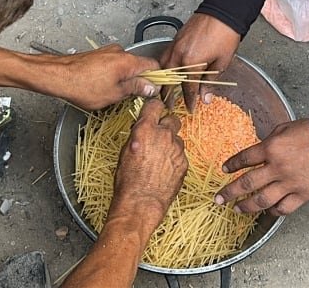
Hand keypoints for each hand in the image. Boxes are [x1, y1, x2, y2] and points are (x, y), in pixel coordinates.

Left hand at [51, 45, 158, 109]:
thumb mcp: (115, 93)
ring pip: (126, 66)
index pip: (154, 65)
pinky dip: (115, 75)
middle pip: (140, 65)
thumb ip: (136, 88)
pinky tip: (105, 87)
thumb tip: (152, 87)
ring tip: (116, 94)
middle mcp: (120, 52)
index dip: (158, 79)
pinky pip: (114, 65)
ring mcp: (108, 52)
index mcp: (128, 61)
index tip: (156, 92)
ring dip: (126, 79)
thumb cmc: (83, 86)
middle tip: (136, 97)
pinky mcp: (98, 55)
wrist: (57, 76)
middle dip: (141, 81)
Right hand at [64, 99, 186, 287]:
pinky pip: (180, 154)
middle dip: (166, 125)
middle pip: (172, 119)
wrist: (140, 203)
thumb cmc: (127, 180)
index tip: (153, 111)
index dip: (154, 107)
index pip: (155, 105)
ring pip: (177, 138)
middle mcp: (164, 135)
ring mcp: (176, 149)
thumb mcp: (125, 151)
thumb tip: (141, 128)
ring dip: (170, 144)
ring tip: (159, 158)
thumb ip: (137, 134)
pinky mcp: (184, 162)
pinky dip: (174, 158)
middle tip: (158, 135)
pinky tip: (164, 169)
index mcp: (146, 129)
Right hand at [159, 13, 240, 110]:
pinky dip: (164, 66)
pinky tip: (168, 71)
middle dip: (168, 94)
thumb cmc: (226, 35)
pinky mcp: (175, 38)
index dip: (189, 101)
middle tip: (169, 105)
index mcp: (191, 63)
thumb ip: (211, 81)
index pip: (187, 88)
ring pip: (163, 67)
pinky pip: (165, 56)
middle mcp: (179, 55)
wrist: (223, 12)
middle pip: (169, 80)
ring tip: (165, 90)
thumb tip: (205, 98)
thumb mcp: (222, 62)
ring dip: (163, 80)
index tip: (191, 109)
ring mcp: (175, 45)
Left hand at [214, 118, 308, 215]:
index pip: (245, 159)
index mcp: (271, 148)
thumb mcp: (284, 128)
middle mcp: (277, 168)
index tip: (225, 170)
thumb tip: (259, 151)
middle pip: (247, 183)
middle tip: (219, 198)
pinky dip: (273, 211)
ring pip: (262, 200)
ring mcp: (289, 183)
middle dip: (230, 192)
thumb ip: (269, 141)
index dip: (232, 164)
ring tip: (237, 209)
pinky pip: (283, 208)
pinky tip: (267, 211)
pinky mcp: (302, 194)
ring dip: (247, 206)